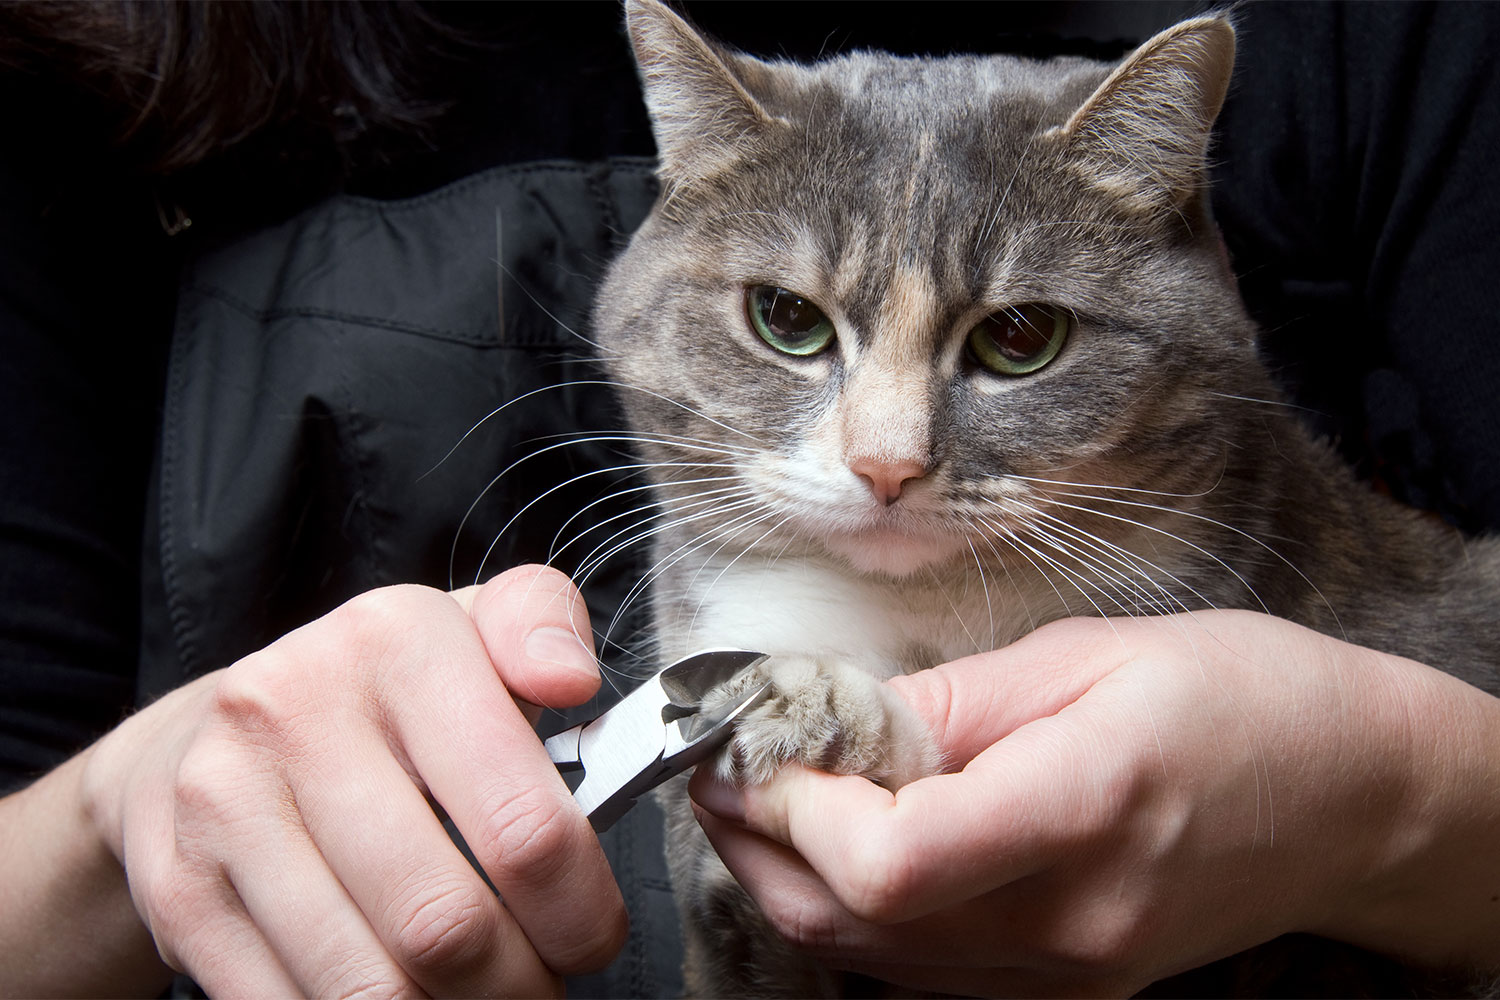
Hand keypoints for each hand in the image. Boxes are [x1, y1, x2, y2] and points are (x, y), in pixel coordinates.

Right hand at [77, 565, 625, 996]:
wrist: (199, 738)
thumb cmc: (373, 696)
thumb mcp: (469, 627)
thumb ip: (543, 626)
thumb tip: (571, 680)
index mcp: (395, 642)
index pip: (524, 824)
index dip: (579, 909)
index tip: (592, 935)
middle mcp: (295, 712)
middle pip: (445, 925)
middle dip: (517, 983)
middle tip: (540, 982)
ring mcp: (225, 806)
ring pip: (370, 987)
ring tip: (479, 992)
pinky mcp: (180, 892)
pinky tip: (400, 993)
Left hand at [691, 611, 1499, 995]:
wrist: (1354, 799)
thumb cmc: (1241, 697)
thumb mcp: (1088, 655)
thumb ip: (947, 699)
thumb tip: (831, 719)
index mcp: (1081, 808)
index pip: (888, 859)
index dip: (791, 806)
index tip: (755, 739)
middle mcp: (1068, 920)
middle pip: (850, 919)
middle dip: (756, 838)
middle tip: (727, 761)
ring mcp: (1068, 972)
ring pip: (868, 955)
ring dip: (788, 875)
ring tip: (763, 793)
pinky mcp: (1066, 986)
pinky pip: (917, 969)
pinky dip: (851, 910)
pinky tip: (837, 843)